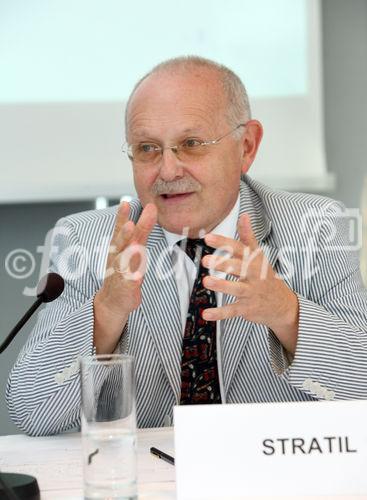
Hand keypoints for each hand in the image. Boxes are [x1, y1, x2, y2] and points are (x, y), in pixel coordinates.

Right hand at [93, 201, 156, 352]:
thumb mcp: (132, 248)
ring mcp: (120, 273)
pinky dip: (133, 279)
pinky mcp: (126, 288)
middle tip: (130, 223)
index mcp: (119, 248)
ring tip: (134, 246)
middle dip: (125, 233)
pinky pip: (129, 283)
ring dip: (128, 254)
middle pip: (121, 244)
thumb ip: (140, 230)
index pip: (120, 230)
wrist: (113, 301)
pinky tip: (138, 275)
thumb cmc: (124, 271)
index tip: (126, 202)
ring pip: (123, 262)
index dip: (121, 217)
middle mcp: (117, 258)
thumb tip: (150, 210)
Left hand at [201, 213, 298, 353]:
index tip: (208, 237)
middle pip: (238, 267)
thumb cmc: (266, 277)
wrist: (283, 305)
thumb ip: (248, 236)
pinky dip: (219, 313)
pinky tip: (206, 314)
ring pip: (235, 289)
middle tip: (205, 260)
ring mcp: (251, 292)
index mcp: (254, 261)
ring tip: (206, 281)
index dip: (224, 243)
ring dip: (221, 285)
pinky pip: (232, 311)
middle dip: (222, 263)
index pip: (239, 248)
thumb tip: (244, 214)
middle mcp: (254, 275)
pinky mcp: (247, 308)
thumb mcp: (259, 256)